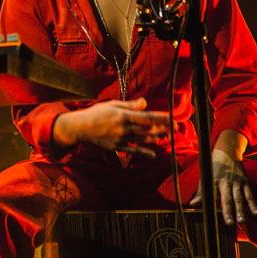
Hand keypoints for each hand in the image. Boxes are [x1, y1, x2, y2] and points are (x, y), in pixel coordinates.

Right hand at [53, 98, 170, 158]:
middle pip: (148, 129)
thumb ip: (130, 105)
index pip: (147, 116)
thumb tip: (145, 102)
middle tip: (175, 127)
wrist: (80, 127)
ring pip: (143, 139)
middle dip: (163, 127)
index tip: (172, 117)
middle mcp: (123, 128)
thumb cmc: (96, 113)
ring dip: (156, 137)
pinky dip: (143, 153)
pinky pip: (133, 151)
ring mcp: (121, 138)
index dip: (161, 117)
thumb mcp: (112, 104)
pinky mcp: (117, 147)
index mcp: (123, 115)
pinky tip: (153, 155)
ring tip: (167, 135)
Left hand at [190, 146, 256, 224]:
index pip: (212, 195)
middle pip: (227, 198)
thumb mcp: (205, 177)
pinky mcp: (244, 182)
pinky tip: (256, 213)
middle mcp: (225, 182)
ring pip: (239, 198)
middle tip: (230, 223)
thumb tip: (192, 204)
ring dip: (241, 210)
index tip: (211, 217)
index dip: (212, 205)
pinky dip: (253, 204)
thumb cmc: (213, 168)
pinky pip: (249, 195)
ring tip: (242, 221)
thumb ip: (201, 192)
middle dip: (228, 211)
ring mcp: (236, 182)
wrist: (227, 153)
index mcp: (213, 181)